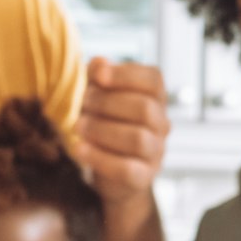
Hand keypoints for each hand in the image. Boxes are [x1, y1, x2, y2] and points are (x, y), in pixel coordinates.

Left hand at [74, 57, 169, 207]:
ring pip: (138, 139)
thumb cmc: (106, 126)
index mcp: (155, 99)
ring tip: (78, 126)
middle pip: (145, 109)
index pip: (153, 80)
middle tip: (83, 104)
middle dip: (108, 103)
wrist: (112, 175)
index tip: (98, 76)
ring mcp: (156, 153)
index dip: (126, 75)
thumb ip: (98, 78)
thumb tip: (99, 62)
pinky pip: (126, 169)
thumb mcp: (99, 98)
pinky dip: (99, 157)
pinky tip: (79, 149)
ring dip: (102, 130)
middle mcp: (162, 125)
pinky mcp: (143, 178)